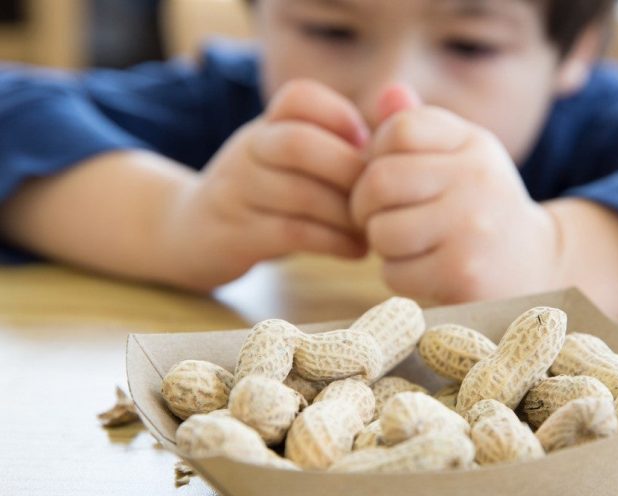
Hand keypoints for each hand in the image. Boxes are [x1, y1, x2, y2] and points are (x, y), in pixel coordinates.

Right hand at [162, 80, 369, 289]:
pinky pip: (291, 232)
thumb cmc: (264, 195)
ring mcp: (236, 192)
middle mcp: (248, 151)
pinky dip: (333, 242)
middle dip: (349, 170)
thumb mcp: (288, 159)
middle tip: (380, 196)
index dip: (339, 116)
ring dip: (347, 214)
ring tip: (373, 228)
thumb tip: (400, 131)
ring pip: (298, 194)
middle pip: (297, 143)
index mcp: (266, 125)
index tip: (366, 145)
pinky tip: (356, 250)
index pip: (298, 97)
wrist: (191, 233)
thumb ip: (336, 144)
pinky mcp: (235, 234)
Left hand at [351, 86, 565, 302]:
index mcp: (474, 143)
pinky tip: (424, 271)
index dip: (376, 155)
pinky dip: (398, 276)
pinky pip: (394, 272)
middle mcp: (477, 178)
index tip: (389, 177)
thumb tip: (388, 93)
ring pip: (381, 230)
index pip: (400, 129)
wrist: (535, 266)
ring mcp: (472, 227)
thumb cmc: (481, 208)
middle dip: (365, 205)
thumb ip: (421, 128)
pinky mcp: (463, 273)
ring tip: (407, 244)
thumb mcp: (461, 158)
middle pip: (379, 180)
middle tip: (378, 217)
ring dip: (382, 244)